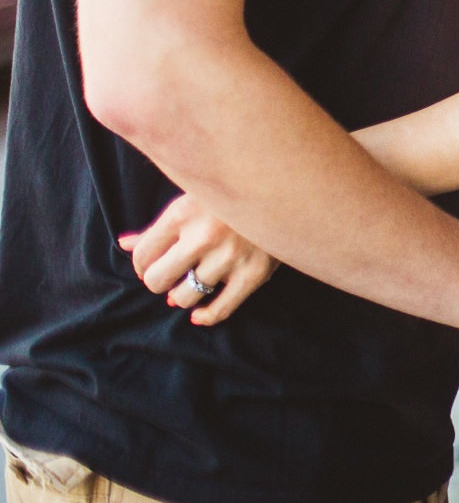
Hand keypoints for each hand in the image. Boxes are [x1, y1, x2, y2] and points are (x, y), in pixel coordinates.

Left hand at [118, 193, 279, 325]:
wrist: (290, 186)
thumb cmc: (234, 191)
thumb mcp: (194, 198)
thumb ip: (159, 225)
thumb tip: (124, 244)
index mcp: (184, 212)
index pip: (142, 254)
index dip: (141, 263)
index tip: (151, 263)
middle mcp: (204, 236)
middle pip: (157, 279)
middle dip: (160, 280)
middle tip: (171, 273)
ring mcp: (231, 257)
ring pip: (185, 297)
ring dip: (183, 294)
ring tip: (191, 283)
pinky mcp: (255, 272)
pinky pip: (221, 309)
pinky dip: (206, 316)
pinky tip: (199, 314)